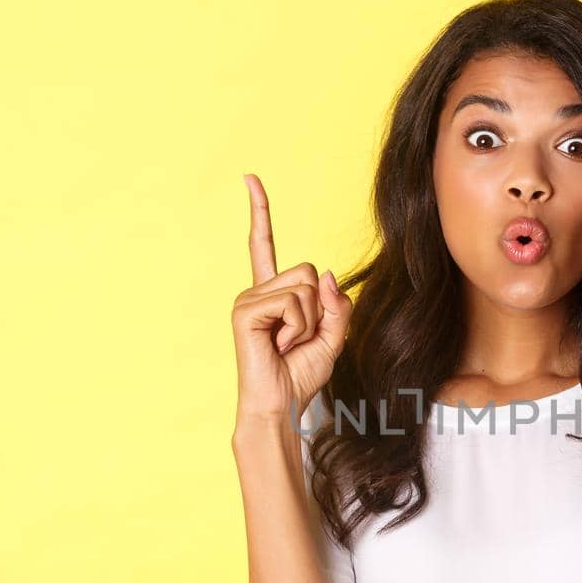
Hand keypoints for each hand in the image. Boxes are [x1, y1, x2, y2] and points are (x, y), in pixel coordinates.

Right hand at [230, 173, 353, 430]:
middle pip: (307, 271)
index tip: (249, 177)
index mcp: (272, 293)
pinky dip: (298, 329)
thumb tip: (325, 274)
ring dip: (309, 323)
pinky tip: (278, 347)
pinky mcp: (245, 312)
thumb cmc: (301, 375)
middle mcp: (256, 291)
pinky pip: (293, 304)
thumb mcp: (333, 336)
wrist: (282, 405)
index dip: (259, 210)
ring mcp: (247, 300)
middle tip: (298, 339)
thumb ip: (336, 305)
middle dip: (318, 309)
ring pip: (304, 288)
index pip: (264, 244)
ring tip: (287, 346)